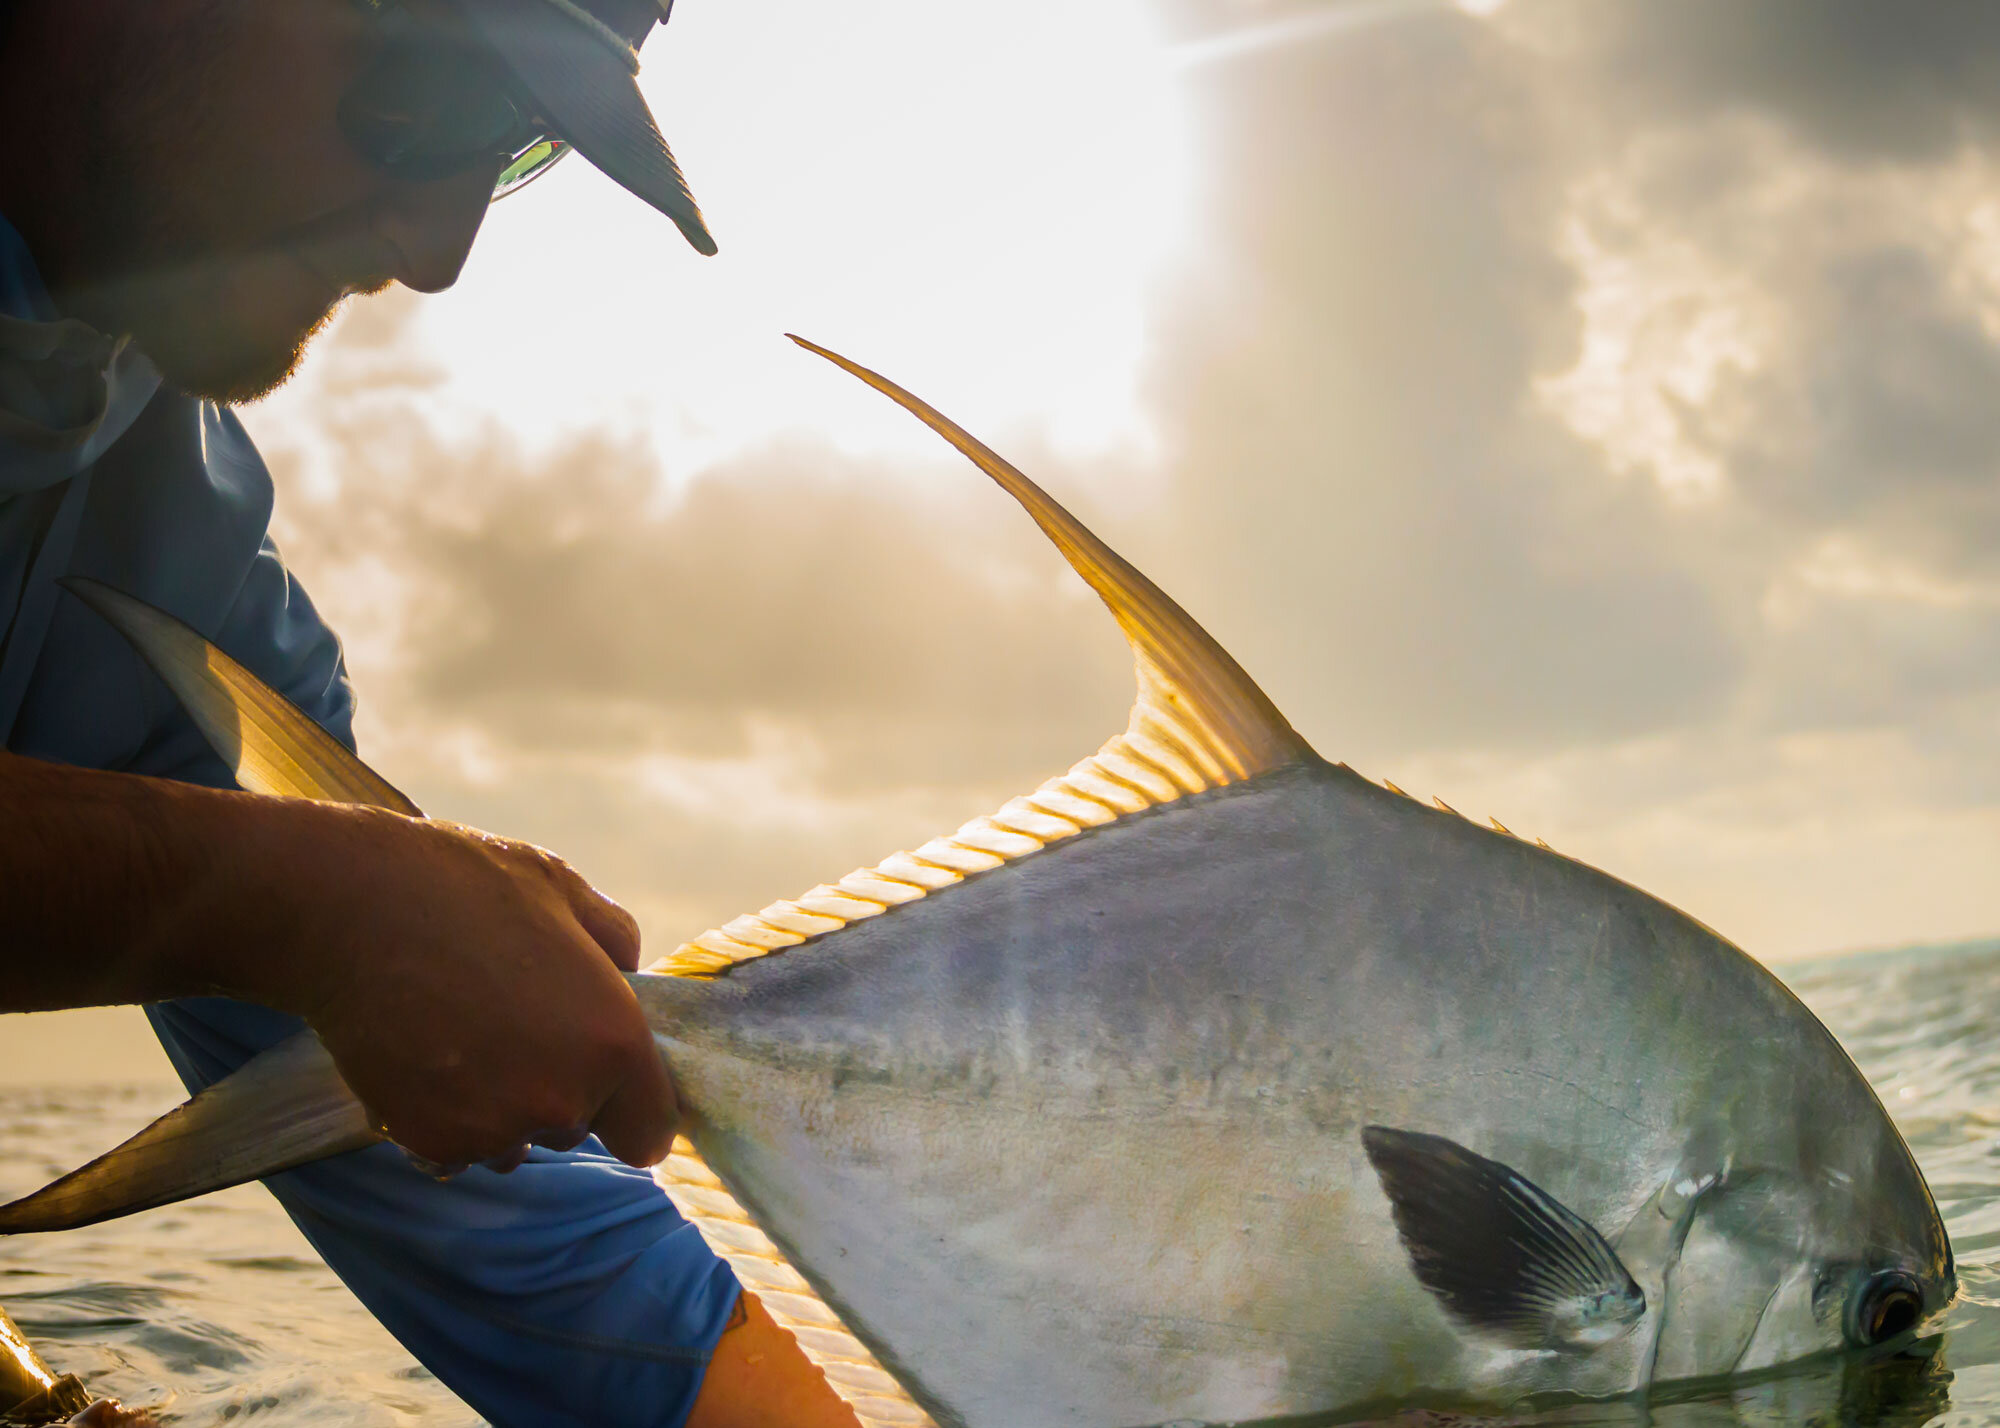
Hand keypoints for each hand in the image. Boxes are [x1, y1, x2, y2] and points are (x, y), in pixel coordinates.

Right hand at [226, 802, 677, 1171]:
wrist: (346, 910)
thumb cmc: (462, 888)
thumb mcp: (565, 892)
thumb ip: (618, 946)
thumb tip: (628, 982)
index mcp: (613, 1043)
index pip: (651, 1131)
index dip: (635, 1105)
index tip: (610, 1078)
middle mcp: (561, 1102)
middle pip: (581, 1126)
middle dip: (560, 1085)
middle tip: (515, 1017)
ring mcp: (492, 1131)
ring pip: (517, 1140)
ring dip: (501, 1105)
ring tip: (465, 1029)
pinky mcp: (430, 1145)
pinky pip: (459, 1148)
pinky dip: (448, 1115)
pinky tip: (428, 1052)